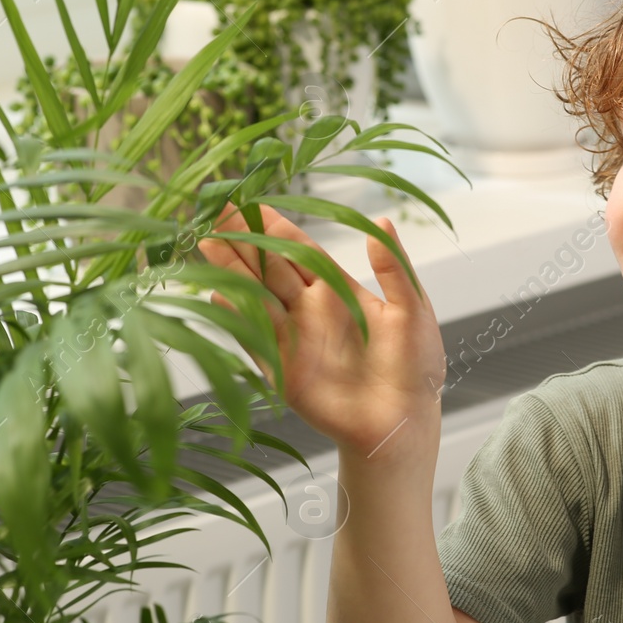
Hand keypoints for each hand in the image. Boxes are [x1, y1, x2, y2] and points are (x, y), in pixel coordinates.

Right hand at [198, 203, 446, 457]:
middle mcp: (310, 310)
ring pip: (256, 296)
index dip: (276, 227)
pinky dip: (237, 317)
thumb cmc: (416, 365)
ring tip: (206, 242)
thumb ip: (394, 268)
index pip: (300, 252)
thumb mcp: (412, 309)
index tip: (252, 201)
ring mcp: (294, 339)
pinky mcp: (284, 370)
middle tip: (215, 212)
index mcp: (338, 290)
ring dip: (232, 271)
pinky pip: (256, 338)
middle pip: (269, 268)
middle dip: (243, 240)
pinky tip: (217, 293)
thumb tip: (383, 221)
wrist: (405, 421)